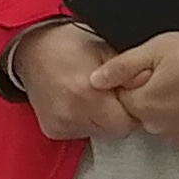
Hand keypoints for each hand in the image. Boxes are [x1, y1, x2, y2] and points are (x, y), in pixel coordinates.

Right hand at [8, 20, 133, 144]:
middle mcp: (72, 113)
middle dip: (118, 115)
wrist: (31, 49)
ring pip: (98, 134)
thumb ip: (127, 70)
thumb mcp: (103, 48)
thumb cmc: (68, 44)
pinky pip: (80, 133)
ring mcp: (61, 124)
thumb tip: (148, 81)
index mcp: (87, 92)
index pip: (127, 121)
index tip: (126, 95)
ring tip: (92, 97)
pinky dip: (84, 121)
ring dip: (101, 120)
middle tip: (110, 95)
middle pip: (114, 131)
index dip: (132, 108)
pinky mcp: (52, 130)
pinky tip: (78, 103)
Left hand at [94, 31, 178, 159]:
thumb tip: (94, 80)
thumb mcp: (158, 49)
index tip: (158, 72)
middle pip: (147, 114)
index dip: (139, 83)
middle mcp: (157, 129)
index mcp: (143, 104)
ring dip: (177, 113)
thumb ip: (122, 66)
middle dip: (158, 98)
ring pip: (169, 126)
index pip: (125, 99)